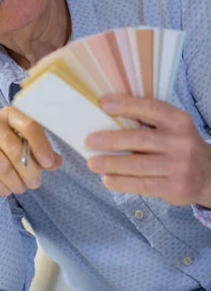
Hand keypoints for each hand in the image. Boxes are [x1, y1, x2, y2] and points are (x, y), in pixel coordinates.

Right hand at [0, 107, 61, 212]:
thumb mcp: (16, 138)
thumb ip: (37, 149)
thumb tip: (57, 162)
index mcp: (9, 114)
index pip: (29, 126)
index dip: (41, 146)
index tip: (48, 162)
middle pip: (16, 150)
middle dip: (29, 171)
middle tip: (35, 183)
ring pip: (2, 167)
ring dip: (15, 183)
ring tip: (21, 188)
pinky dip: (0, 187)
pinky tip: (6, 190)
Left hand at [85, 95, 210, 206]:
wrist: (209, 174)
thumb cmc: (179, 146)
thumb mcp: (173, 128)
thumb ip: (149, 122)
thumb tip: (107, 116)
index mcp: (178, 121)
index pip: (150, 109)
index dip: (126, 105)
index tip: (103, 103)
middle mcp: (181, 142)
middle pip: (140, 139)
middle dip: (112, 140)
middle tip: (90, 140)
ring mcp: (179, 166)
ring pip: (138, 165)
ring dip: (112, 164)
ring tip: (92, 163)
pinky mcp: (174, 187)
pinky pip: (142, 185)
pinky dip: (122, 183)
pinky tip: (107, 180)